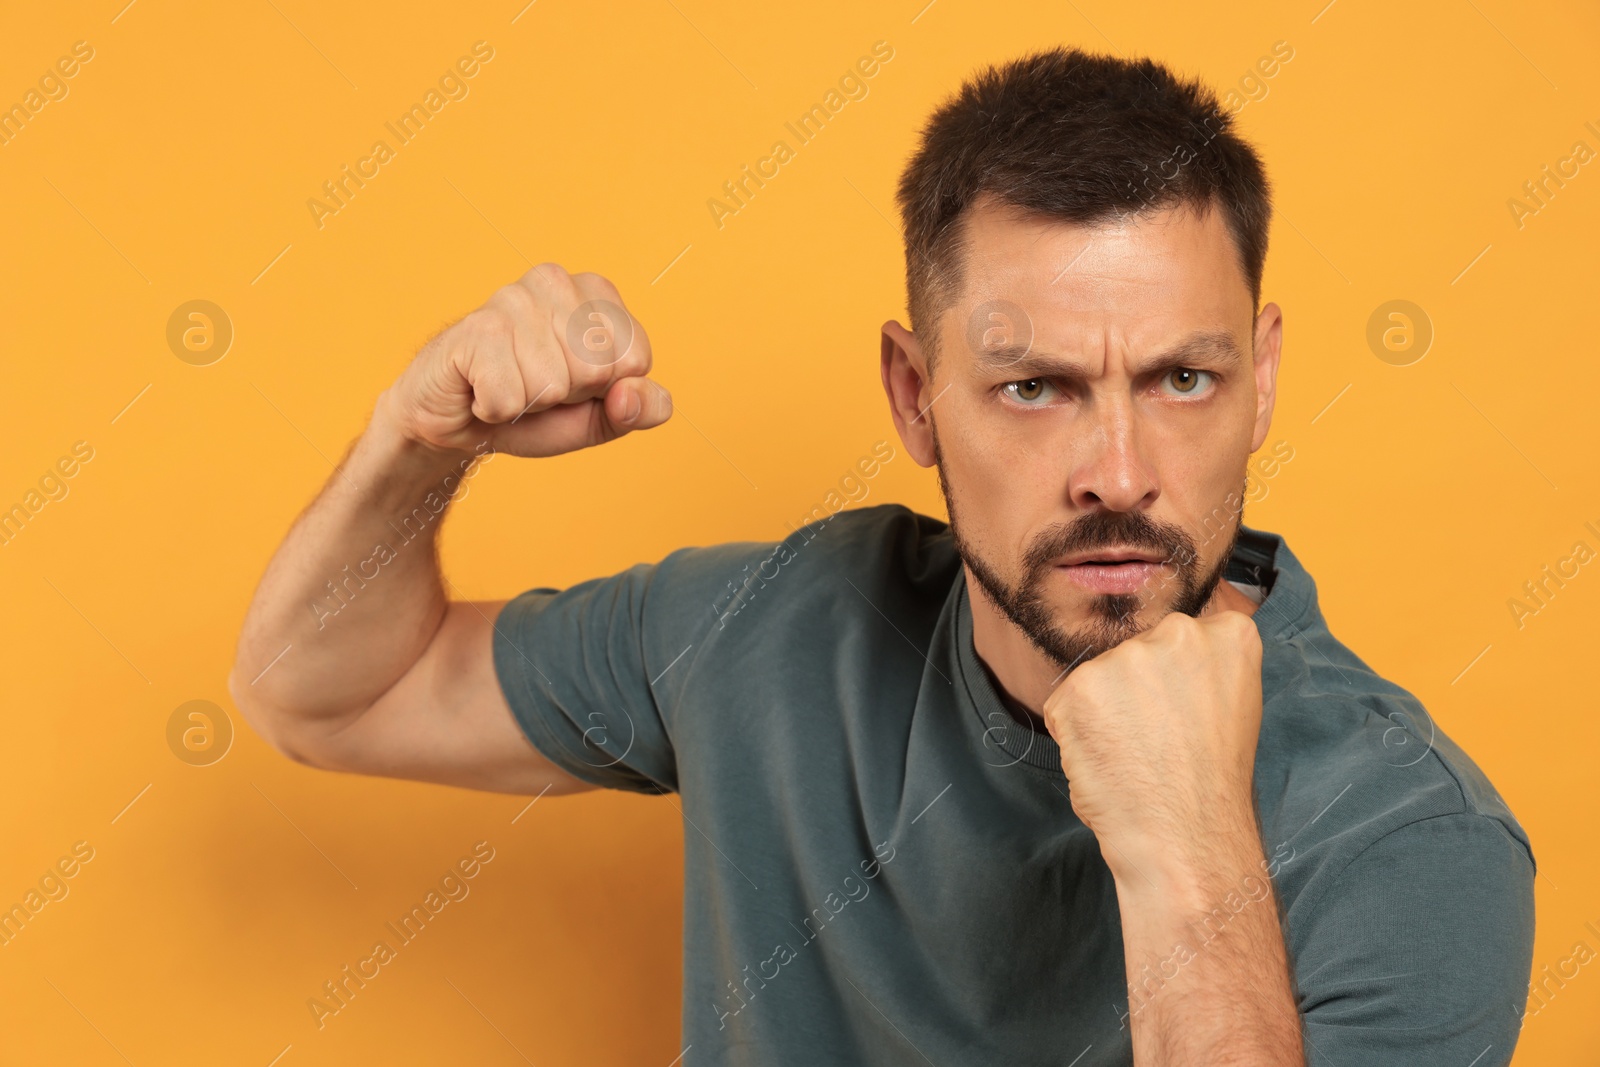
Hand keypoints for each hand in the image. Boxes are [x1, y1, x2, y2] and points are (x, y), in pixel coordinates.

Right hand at [382, 263, 671, 456]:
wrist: (457, 420)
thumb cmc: (531, 407)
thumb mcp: (598, 417)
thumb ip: (638, 409)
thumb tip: (634, 395)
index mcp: (596, 292)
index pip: (636, 359)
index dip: (605, 390)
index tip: (573, 384)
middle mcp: (555, 281)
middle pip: (597, 371)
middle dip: (568, 396)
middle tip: (535, 385)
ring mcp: (512, 299)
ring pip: (553, 386)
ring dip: (529, 403)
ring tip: (508, 384)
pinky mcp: (476, 328)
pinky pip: (510, 398)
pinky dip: (496, 410)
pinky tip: (481, 388)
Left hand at [1042, 609, 1264, 890]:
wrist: (1187, 839)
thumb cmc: (1210, 786)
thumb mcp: (1231, 708)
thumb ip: (1200, 671)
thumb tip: (1155, 660)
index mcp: (1228, 635)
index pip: (1182, 638)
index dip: (1173, 682)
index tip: (1184, 714)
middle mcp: (1179, 632)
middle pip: (1136, 653)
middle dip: (1135, 691)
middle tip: (1157, 741)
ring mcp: (1127, 656)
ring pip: (1099, 679)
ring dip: (1103, 713)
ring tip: (1133, 756)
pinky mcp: (1081, 685)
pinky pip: (1065, 706)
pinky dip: (1073, 735)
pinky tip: (1106, 762)